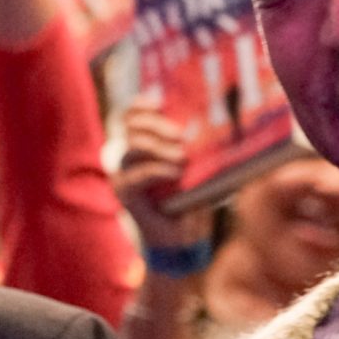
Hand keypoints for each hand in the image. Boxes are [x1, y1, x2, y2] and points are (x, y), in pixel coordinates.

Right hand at [118, 100, 212, 252]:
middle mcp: (129, 154)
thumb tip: (214, 123)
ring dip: (159, 147)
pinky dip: (157, 170)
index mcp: (143, 142)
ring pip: (133, 146)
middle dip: (156, 124)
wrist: (183, 235)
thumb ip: (196, 145)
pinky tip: (175, 173)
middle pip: (131, 124)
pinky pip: (137, 174)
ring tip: (182, 157)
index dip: (141, 105)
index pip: (131, 114)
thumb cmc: (192, 196)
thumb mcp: (197, 165)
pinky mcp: (125, 192)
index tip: (160, 103)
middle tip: (180, 135)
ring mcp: (124, 173)